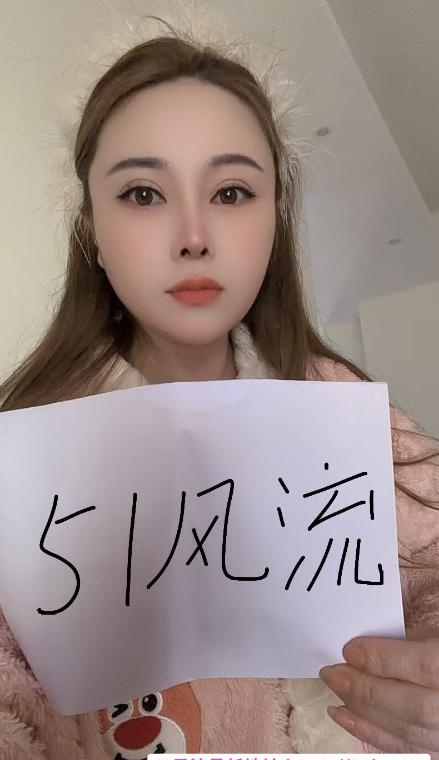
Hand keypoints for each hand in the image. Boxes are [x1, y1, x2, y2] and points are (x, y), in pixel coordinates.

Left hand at [319, 627, 438, 756]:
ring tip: (333, 690)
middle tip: (331, 671)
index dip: (382, 659)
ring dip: (362, 712)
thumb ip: (407, 643)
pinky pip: (407, 750)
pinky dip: (371, 733)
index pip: (422, 666)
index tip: (350, 649)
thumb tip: (363, 650)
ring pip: (407, 731)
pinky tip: (344, 716)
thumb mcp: (437, 635)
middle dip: (365, 688)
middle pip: (411, 705)